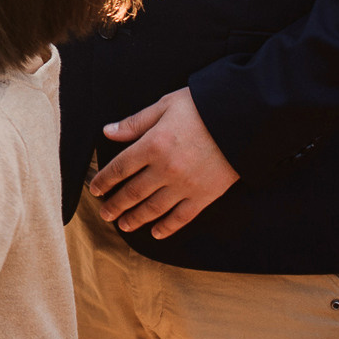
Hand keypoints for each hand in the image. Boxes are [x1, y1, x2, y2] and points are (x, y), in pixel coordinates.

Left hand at [89, 87, 239, 240]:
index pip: (120, 168)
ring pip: (153, 208)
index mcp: (152, 145)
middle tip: (104, 214)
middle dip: (116, 205)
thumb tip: (108, 131)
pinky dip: (167, 227)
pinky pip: (181, 217)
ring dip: (135, 219)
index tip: (95, 190)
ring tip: (123, 225)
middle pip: (133, 192)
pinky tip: (156, 232)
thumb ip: (135, 122)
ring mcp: (185, 185)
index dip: (105, 181)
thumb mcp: (165, 106)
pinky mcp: (204, 196)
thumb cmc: (202, 107)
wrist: (243, 119)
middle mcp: (165, 169)